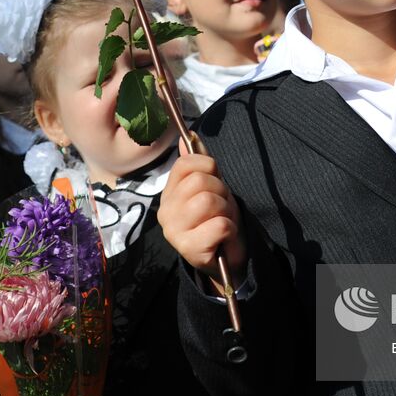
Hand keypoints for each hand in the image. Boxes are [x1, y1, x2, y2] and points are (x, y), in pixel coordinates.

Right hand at [158, 148, 246, 280]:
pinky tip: (223, 238)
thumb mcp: (212, 187)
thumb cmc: (218, 219)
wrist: (227, 259)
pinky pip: (220, 225)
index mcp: (169, 193)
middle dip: (221, 191)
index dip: (209, 168)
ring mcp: (174, 232)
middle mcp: (166, 211)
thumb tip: (190, 136)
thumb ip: (200, 163)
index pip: (186, 164)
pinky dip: (229, 229)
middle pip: (200, 181)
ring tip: (222, 221)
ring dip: (226, 210)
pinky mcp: (188, 250)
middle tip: (221, 208)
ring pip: (209, 201)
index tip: (215, 183)